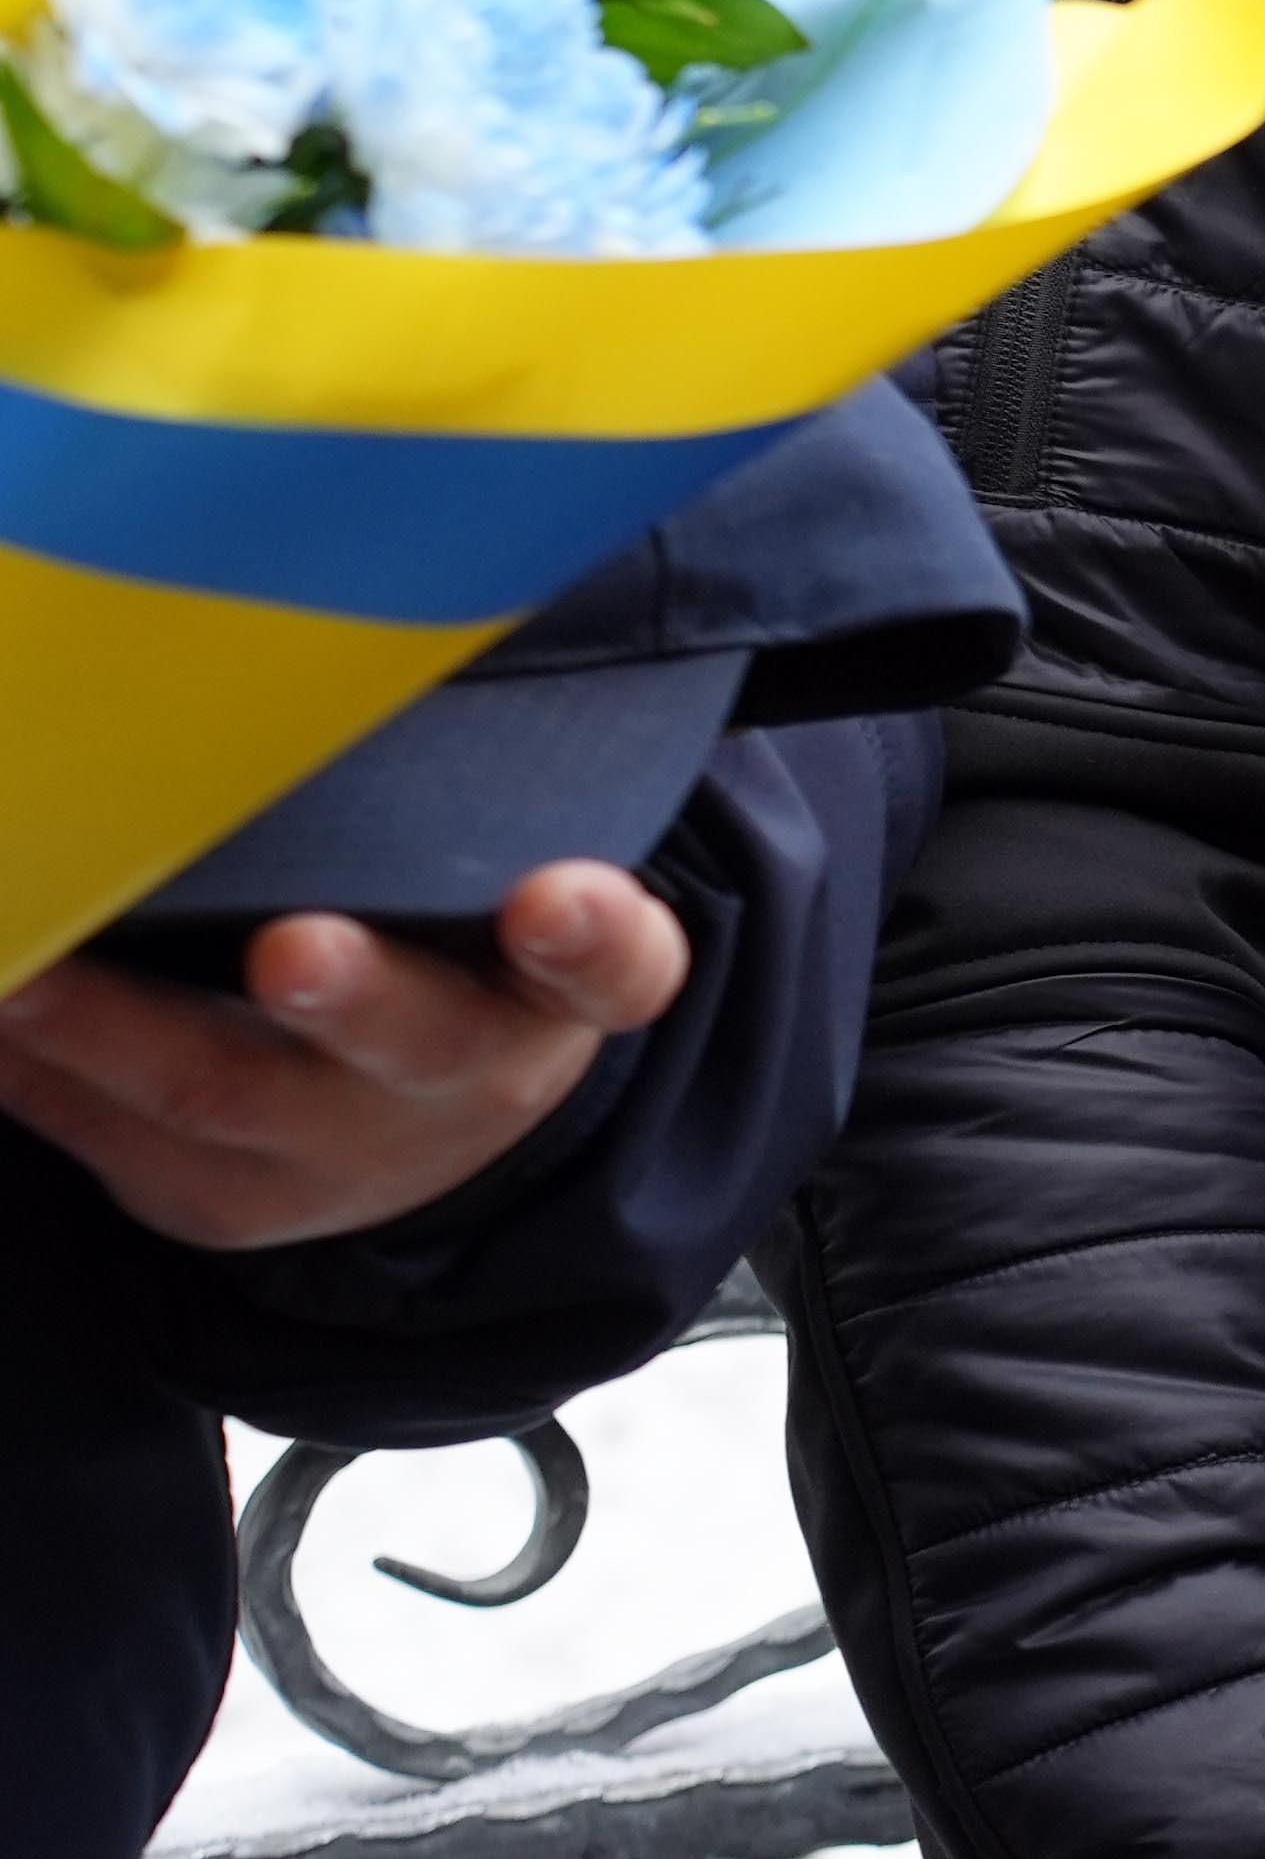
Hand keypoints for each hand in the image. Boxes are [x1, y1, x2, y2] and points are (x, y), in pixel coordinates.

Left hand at [0, 866, 688, 1249]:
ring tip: (30, 973)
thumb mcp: (511, 899)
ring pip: (220, 1096)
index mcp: (556, 997)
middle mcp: (459, 1078)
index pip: (612, 966)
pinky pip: (108, 1136)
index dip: (592, 935)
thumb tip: (361, 661)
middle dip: (347, 992)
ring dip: (113, 1033)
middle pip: (410, 1040)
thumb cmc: (458, 961)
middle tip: (292, 948)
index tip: (558, 897)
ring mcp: (329, 1153)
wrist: (429, 1137)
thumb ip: (478, 808)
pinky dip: (35, 1068)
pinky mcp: (213, 1197)